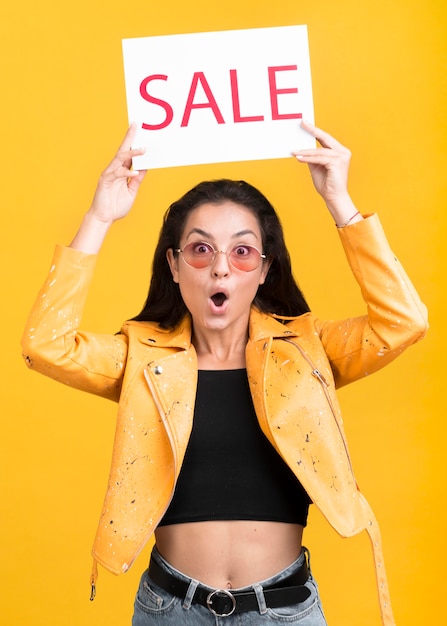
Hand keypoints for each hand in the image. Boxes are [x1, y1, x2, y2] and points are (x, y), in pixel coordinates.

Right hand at [70, 125, 146, 252]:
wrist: (104, 218)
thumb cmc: (116, 205)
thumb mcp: (132, 190)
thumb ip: (138, 179)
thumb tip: (145, 167)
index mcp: (121, 171)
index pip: (128, 153)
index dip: (133, 142)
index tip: (140, 130)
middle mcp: (115, 169)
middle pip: (123, 150)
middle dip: (129, 137)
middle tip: (136, 125)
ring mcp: (109, 174)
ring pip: (120, 159)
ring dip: (131, 153)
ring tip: (143, 149)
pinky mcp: (105, 182)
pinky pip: (116, 174)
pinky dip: (126, 173)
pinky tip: (135, 172)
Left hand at [293, 121, 355, 219]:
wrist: (334, 198)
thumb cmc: (326, 184)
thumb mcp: (316, 167)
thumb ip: (312, 157)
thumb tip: (302, 149)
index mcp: (340, 152)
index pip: (326, 139)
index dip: (315, 131)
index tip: (305, 123)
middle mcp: (343, 152)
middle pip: (325, 138)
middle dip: (312, 130)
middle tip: (302, 123)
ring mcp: (342, 157)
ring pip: (319, 151)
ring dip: (305, 151)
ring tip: (294, 151)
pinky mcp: (337, 163)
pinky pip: (319, 158)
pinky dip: (308, 158)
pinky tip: (299, 158)